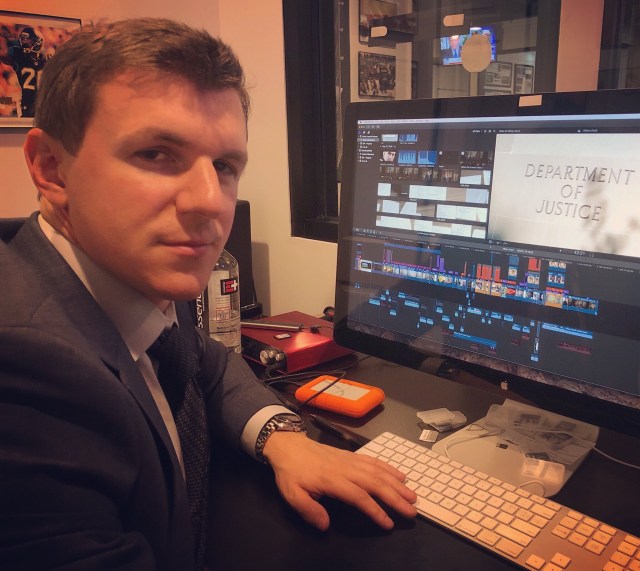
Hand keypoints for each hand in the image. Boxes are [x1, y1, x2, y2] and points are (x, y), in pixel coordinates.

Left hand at [262, 431, 417, 530]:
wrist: (290, 446)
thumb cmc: (292, 473)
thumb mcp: (292, 494)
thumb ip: (309, 510)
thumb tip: (325, 526)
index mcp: (333, 480)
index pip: (359, 496)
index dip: (375, 510)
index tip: (388, 523)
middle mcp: (346, 469)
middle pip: (375, 483)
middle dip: (395, 497)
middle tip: (412, 511)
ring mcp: (351, 460)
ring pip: (378, 471)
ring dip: (397, 483)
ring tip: (412, 495)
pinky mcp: (352, 455)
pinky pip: (374, 460)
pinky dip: (389, 468)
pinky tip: (400, 475)